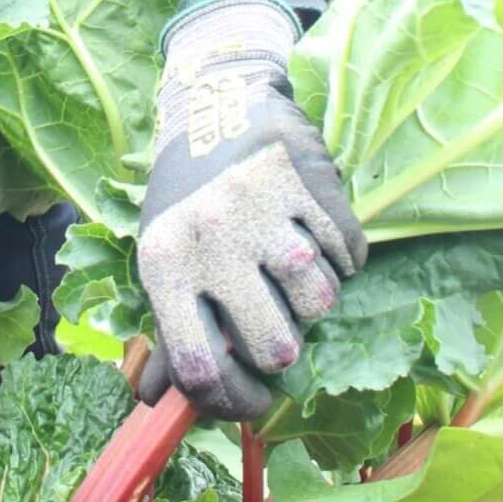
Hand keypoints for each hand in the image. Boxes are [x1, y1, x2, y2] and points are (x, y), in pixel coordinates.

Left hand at [137, 2, 365, 420]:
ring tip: (297, 276)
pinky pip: (347, 254)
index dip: (233, 402)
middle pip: (273, 347)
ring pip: (319, 302)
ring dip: (317, 300)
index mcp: (164, 267)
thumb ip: (165, 329)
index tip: (256, 399)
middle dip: (285, 349)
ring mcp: (261, 211)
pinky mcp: (306, 183)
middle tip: (281, 326)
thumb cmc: (186, 193)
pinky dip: (343, 258)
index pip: (198, 370)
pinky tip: (321, 241)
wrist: (216, 99)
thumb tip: (155, 400)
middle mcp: (210, 241)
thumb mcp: (162, 255)